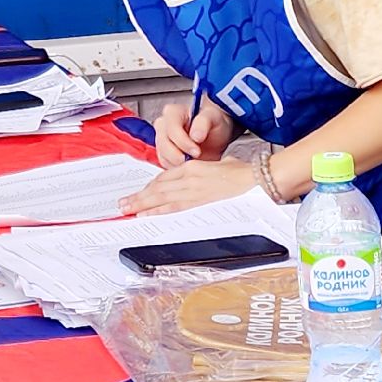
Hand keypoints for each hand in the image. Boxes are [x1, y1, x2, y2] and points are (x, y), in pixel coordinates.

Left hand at [119, 156, 255, 215]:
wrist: (259, 178)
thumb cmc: (246, 174)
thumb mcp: (222, 167)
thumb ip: (211, 173)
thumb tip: (210, 180)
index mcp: (194, 167)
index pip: (165, 178)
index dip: (151, 188)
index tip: (140, 195)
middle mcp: (189, 176)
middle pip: (158, 187)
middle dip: (139, 196)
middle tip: (122, 204)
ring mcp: (193, 188)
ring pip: (160, 196)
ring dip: (141, 203)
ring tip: (126, 209)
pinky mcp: (199, 199)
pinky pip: (173, 206)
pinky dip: (157, 210)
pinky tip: (146, 214)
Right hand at [152, 101, 231, 167]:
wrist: (216, 135)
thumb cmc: (213, 122)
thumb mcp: (214, 117)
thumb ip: (203, 122)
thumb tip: (195, 135)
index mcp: (173, 112)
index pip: (171, 129)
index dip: (183, 143)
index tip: (197, 151)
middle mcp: (164, 125)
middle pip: (163, 144)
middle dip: (179, 156)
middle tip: (195, 161)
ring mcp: (162, 139)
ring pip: (163, 156)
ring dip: (178, 163)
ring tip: (194, 162)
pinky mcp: (164, 153)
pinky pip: (165, 164)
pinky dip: (177, 168)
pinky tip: (189, 165)